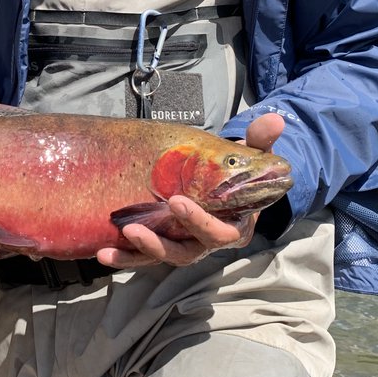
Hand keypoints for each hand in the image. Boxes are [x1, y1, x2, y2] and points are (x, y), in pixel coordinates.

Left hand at [96, 112, 286, 268]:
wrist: (226, 186)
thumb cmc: (239, 174)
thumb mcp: (254, 158)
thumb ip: (262, 141)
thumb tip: (275, 119)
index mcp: (233, 226)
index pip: (219, 234)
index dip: (199, 222)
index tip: (177, 202)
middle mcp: (206, 243)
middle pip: (185, 252)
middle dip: (159, 243)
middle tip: (134, 228)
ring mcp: (184, 246)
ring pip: (161, 257)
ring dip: (136, 253)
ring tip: (111, 245)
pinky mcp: (163, 244)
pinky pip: (143, 256)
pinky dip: (124, 257)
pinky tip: (102, 252)